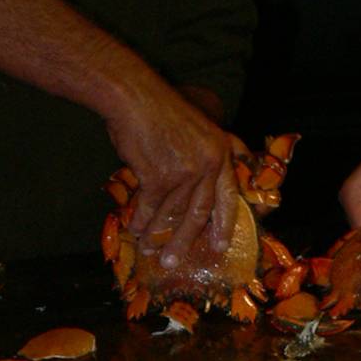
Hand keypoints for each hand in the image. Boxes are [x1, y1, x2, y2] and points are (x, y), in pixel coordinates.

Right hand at [107, 82, 238, 266]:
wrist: (135, 98)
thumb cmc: (160, 111)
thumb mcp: (194, 130)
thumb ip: (199, 160)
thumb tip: (189, 196)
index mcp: (219, 152)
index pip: (227, 196)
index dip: (223, 223)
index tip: (220, 245)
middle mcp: (207, 165)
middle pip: (198, 212)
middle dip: (184, 241)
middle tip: (173, 262)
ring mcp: (184, 172)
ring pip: (171, 213)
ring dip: (157, 235)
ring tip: (147, 250)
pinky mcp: (160, 177)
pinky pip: (150, 207)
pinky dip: (140, 220)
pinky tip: (133, 229)